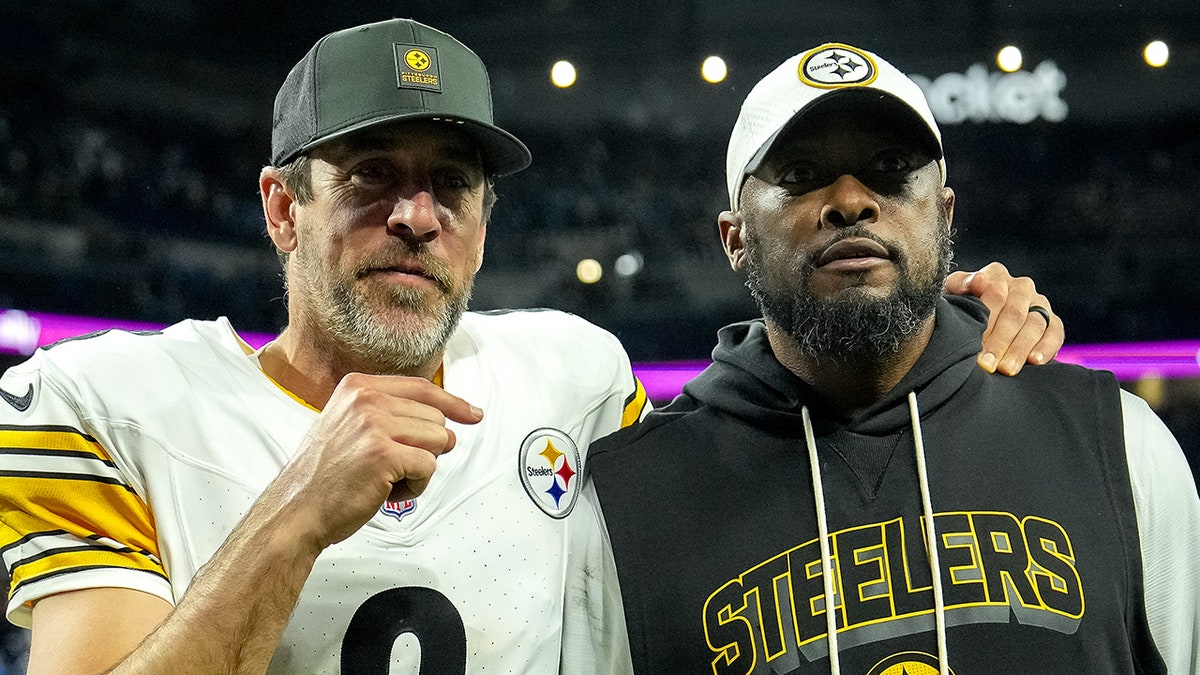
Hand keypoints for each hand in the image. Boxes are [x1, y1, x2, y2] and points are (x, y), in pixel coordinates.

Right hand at [267, 373, 482, 550]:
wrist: (296, 510)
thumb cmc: (325, 477)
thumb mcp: (348, 424)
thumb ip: (386, 412)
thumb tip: (442, 417)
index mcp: (358, 386)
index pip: (422, 388)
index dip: (452, 403)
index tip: (472, 415)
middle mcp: (366, 399)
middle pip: (435, 418)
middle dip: (424, 449)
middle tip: (390, 468)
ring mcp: (374, 425)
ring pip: (438, 441)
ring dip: (420, 469)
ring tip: (386, 479)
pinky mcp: (384, 454)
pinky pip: (429, 466)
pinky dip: (416, 487)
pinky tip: (387, 492)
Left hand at [945, 262, 1063, 375]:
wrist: (972, 328)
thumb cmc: (959, 311)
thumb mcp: (951, 295)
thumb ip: (959, 285)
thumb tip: (976, 280)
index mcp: (996, 275)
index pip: (995, 292)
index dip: (985, 317)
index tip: (973, 338)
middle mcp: (1021, 287)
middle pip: (1014, 313)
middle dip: (999, 341)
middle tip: (986, 364)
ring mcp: (1039, 304)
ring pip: (1034, 325)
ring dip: (1019, 349)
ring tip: (1006, 369)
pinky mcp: (1053, 323)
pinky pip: (1055, 333)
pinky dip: (1046, 348)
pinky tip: (1034, 362)